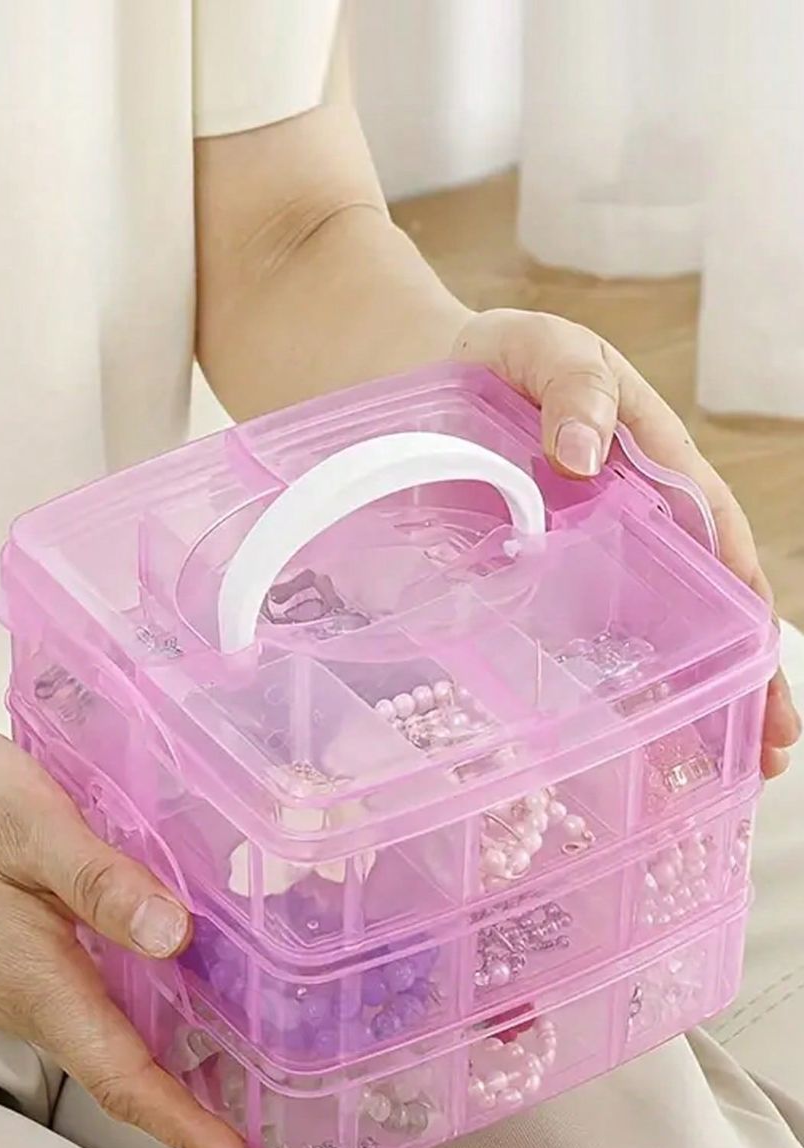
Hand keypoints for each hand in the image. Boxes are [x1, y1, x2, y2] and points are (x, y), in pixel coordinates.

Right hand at [0, 699, 266, 1147]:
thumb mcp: (37, 826)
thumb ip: (104, 884)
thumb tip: (176, 938)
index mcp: (34, 982)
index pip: (121, 1078)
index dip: (188, 1128)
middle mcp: (29, 1001)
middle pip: (121, 1079)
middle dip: (193, 1120)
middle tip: (267, 1143)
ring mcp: (25, 988)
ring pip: (110, 1050)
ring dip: (175, 1081)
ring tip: (248, 1093)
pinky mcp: (29, 964)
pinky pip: (99, 1014)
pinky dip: (150, 1033)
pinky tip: (192, 1013)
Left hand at [453, 309, 800, 777]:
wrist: (409, 373)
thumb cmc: (496, 354)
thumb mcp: (546, 346)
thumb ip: (574, 388)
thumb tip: (585, 455)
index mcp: (654, 462)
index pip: (718, 539)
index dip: (747, 604)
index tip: (767, 666)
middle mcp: (628, 521)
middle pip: (696, 603)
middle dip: (736, 675)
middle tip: (765, 752)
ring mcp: (579, 557)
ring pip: (640, 633)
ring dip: (678, 697)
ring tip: (710, 770)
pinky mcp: (527, 579)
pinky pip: (566, 636)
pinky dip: (594, 687)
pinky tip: (613, 740)